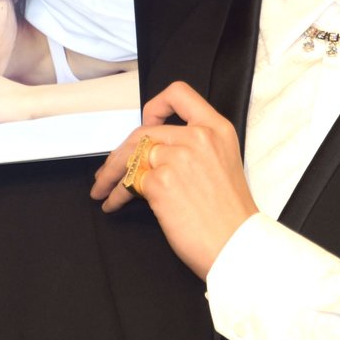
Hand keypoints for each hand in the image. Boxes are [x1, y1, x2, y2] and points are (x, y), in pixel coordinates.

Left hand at [90, 81, 258, 278]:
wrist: (236, 245)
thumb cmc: (230, 215)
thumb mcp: (221, 164)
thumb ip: (193, 148)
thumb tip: (153, 152)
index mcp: (216, 128)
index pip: (179, 94)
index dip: (155, 106)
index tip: (146, 123)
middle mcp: (197, 137)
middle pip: (144, 131)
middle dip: (120, 153)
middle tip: (109, 170)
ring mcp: (177, 157)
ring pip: (130, 156)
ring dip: (111, 174)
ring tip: (103, 188)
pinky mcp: (161, 182)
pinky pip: (129, 183)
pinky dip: (116, 194)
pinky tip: (114, 203)